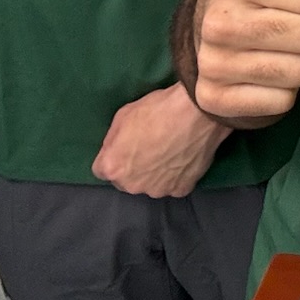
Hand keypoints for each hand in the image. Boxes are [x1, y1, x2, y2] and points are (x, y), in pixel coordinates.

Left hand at [91, 83, 229, 197]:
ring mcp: (158, 190)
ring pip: (151, 184)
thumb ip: (113, 140)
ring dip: (155, 174)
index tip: (125, 146)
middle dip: (133, 168)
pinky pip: (173, 184)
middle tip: (149, 148)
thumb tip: (115, 150)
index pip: (102, 170)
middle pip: (127, 181)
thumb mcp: (123, 115)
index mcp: (114, 168)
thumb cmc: (157, 109)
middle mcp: (133, 185)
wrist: (197, 112)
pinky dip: (176, 175)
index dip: (113, 156)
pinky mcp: (181, 190)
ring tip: (169, 151)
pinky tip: (183, 157)